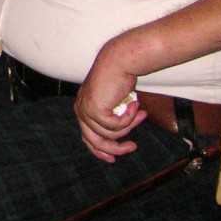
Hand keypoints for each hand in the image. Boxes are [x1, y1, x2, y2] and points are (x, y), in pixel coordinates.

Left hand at [74, 47, 144, 161]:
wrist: (119, 61)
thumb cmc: (119, 79)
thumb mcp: (114, 103)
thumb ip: (113, 118)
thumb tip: (118, 139)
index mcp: (83, 108)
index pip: (87, 137)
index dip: (100, 150)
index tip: (113, 158)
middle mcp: (81, 110)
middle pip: (95, 142)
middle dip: (115, 148)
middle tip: (133, 147)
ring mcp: (85, 111)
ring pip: (109, 134)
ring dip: (129, 126)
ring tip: (140, 112)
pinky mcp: (94, 110)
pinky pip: (116, 126)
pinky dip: (129, 118)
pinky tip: (135, 104)